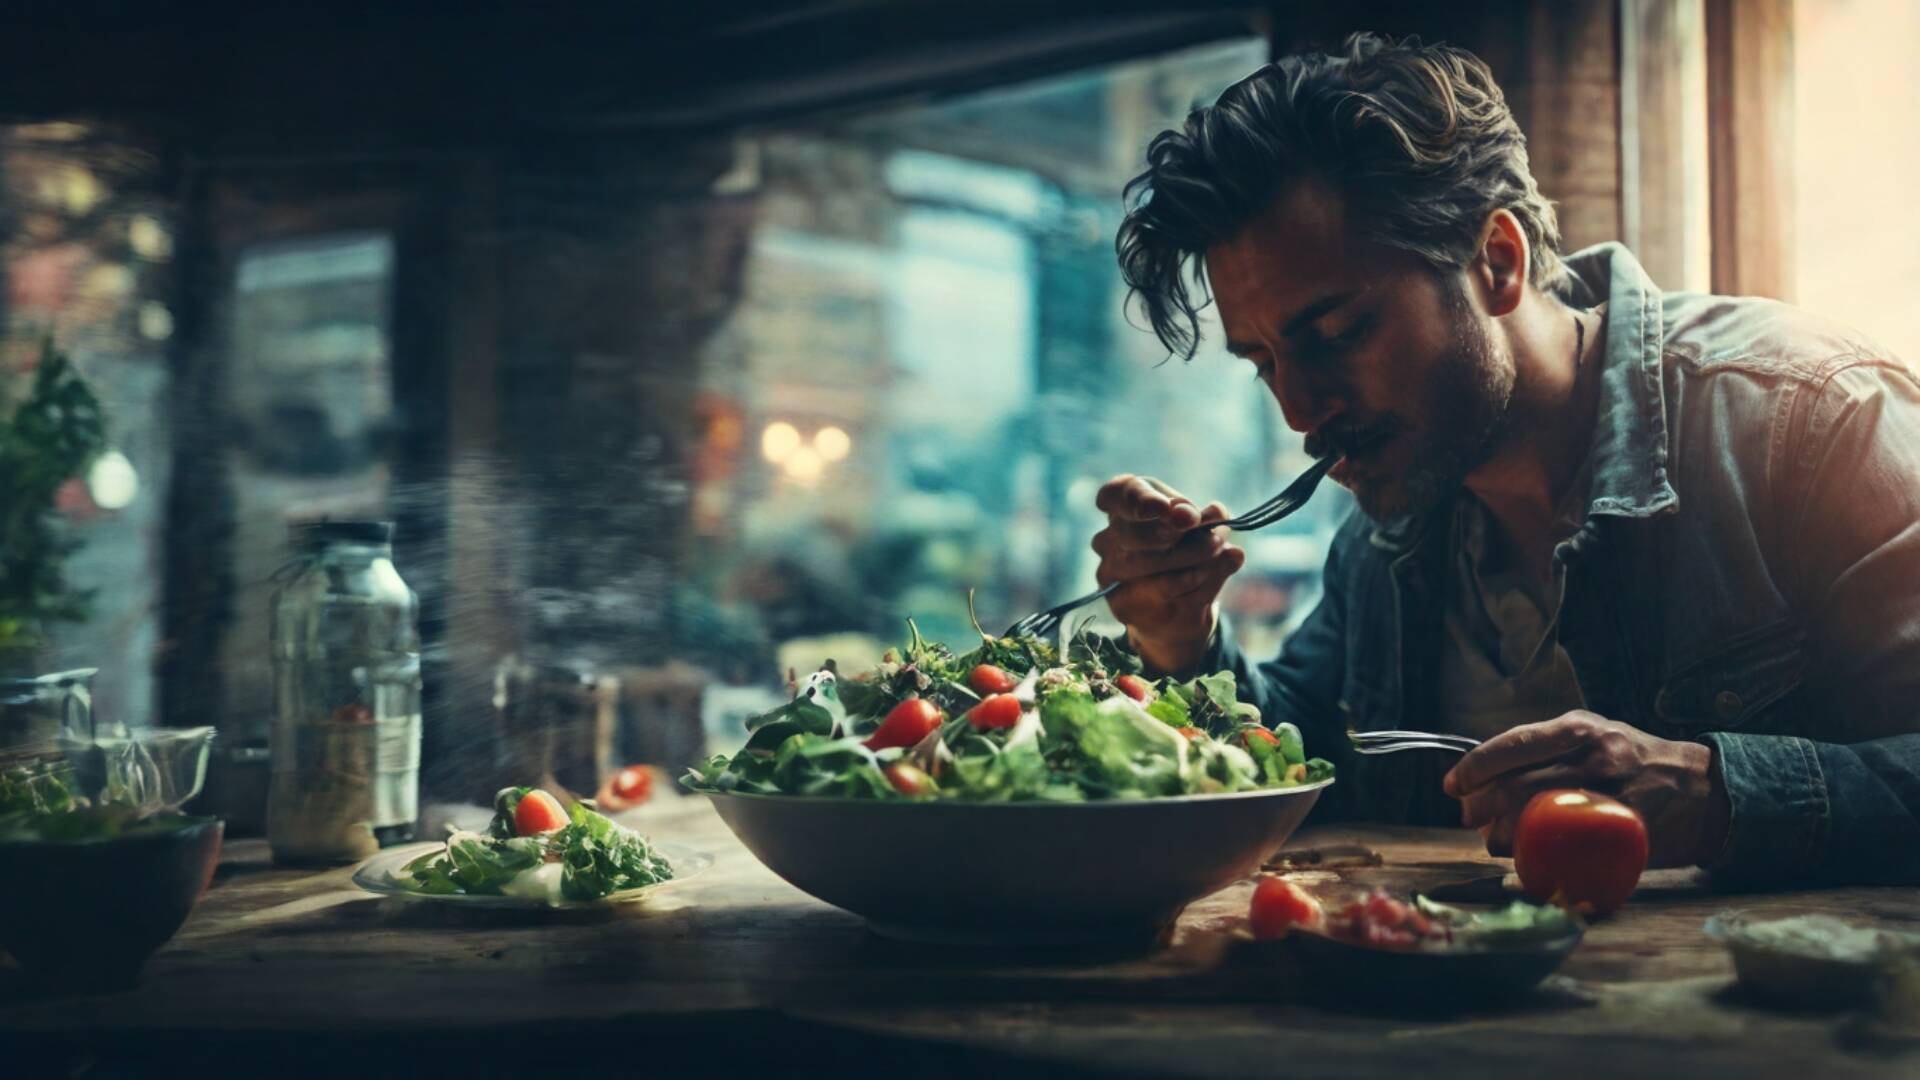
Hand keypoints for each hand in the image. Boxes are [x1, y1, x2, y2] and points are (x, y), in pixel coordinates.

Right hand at [1091, 474, 1244, 675]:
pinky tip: (1201, 576)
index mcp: (1123, 504)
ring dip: (1190, 558)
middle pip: (1134, 532)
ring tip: (1216, 553)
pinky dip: (1186, 582)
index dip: (1137, 500)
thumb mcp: (1203, 528)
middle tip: (1211, 537)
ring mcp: (1110, 572)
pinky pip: (1156, 591)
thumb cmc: (1188, 548)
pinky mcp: (1120, 602)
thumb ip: (1208, 518)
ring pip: (1146, 563)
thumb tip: (1215, 515)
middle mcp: (1108, 537)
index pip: (1115, 494)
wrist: (1182, 602)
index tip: (1165, 508)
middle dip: (1175, 533)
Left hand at [1442, 710, 1731, 867]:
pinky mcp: (1622, 833)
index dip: (1475, 767)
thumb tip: (1487, 774)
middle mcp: (1592, 757)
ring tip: (1497, 840)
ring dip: (1503, 837)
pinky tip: (1529, 859)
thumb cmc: (1636, 763)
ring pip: (1535, 820)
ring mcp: (1609, 796)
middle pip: (1516, 787)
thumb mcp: (1593, 737)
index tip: (1453, 786)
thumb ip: (1546, 748)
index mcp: (1579, 729)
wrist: (1704, 790)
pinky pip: (1567, 850)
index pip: (1512, 744)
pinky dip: (1537, 859)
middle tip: (1470, 819)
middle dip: (1481, 808)